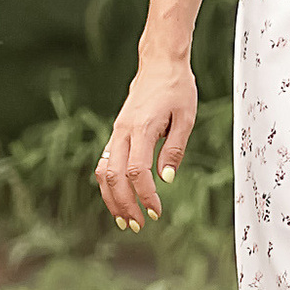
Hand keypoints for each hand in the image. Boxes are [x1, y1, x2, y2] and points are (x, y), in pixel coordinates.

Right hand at [96, 59, 196, 230]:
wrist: (159, 63)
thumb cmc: (176, 88)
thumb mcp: (186, 117)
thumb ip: (175, 149)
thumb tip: (166, 178)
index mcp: (142, 127)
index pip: (137, 170)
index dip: (145, 195)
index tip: (156, 212)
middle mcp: (124, 131)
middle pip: (115, 176)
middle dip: (124, 205)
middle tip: (138, 226)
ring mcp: (116, 131)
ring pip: (104, 171)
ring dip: (111, 199)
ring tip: (123, 220)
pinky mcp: (116, 133)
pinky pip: (105, 163)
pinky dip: (108, 184)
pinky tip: (118, 199)